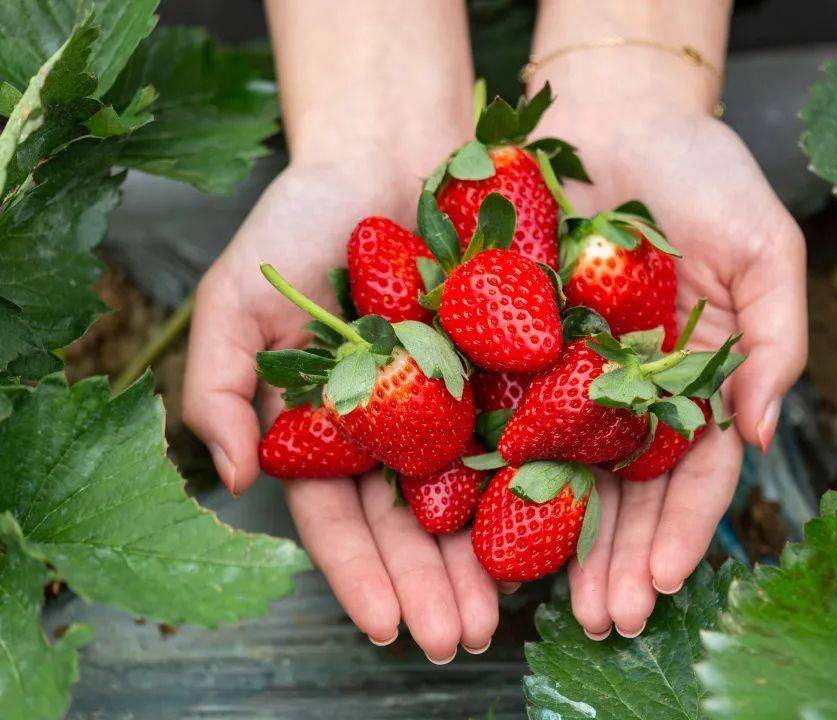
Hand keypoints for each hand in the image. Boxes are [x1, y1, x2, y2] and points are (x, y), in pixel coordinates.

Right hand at [182, 150, 499, 661]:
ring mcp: (461, 400)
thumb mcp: (237, 295)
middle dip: (432, 585)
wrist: (392, 146)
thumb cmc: (305, 219)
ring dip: (488, 559)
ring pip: (475, 496)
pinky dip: (542, 482)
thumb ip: (222, 386)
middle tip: (458, 638)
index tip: (383, 626)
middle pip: (415, 524)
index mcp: (334, 427)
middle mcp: (400, 426)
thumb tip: (232, 479)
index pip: (343, 517)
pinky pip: (532, 431)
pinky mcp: (516, 366)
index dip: (360, 573)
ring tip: (504, 613)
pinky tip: (557, 532)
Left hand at [537, 102, 807, 637]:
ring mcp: (564, 374)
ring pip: (559, 472)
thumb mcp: (765, 249)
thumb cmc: (702, 172)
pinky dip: (492, 466)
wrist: (614, 109)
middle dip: (616, 558)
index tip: (661, 582)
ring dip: (555, 542)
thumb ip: (776, 339)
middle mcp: (627, 393)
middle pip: (622, 492)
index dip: (680, 531)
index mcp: (691, 383)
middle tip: (603, 618)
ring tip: (548, 602)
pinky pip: (498, 410)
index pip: (691, 474)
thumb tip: (762, 431)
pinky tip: (481, 521)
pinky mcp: (505, 345)